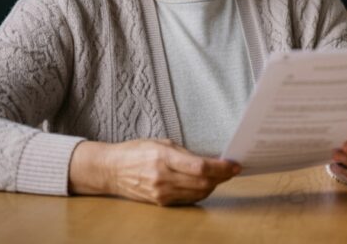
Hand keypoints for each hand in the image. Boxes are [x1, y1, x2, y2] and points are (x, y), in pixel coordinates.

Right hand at [69, 139, 240, 205]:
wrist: (111, 170)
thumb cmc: (137, 151)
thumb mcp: (162, 143)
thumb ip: (186, 154)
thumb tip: (211, 161)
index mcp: (163, 158)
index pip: (200, 167)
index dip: (221, 168)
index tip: (234, 164)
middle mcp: (163, 178)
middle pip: (203, 182)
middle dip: (222, 177)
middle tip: (233, 170)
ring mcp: (161, 192)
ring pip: (198, 192)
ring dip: (214, 185)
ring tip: (222, 176)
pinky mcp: (160, 202)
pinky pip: (188, 198)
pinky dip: (201, 191)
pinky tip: (207, 183)